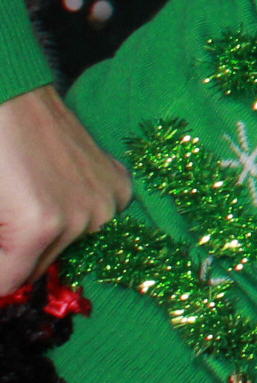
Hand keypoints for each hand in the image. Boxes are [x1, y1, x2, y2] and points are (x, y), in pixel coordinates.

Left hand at [0, 85, 130, 290]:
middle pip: (36, 268)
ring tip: (23, 203)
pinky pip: (90, 222)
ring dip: (39, 238)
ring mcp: (107, 200)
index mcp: (40, 228)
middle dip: (11, 255)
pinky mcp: (118, 183)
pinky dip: (69, 217)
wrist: (12, 97)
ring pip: (63, 247)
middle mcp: (83, 220)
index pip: (8, 284)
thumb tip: (1, 281)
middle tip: (3, 221)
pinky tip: (52, 193)